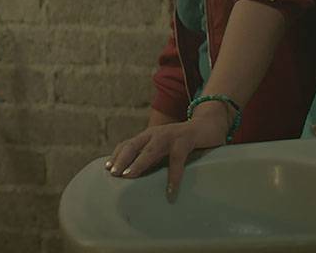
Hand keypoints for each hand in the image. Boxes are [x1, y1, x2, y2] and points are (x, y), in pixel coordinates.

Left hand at [106, 105, 229, 200]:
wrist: (208, 124)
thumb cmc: (183, 140)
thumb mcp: (165, 146)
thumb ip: (153, 155)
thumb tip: (139, 173)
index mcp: (148, 136)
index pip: (127, 144)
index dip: (116, 155)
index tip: (107, 168)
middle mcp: (155, 134)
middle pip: (132, 145)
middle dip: (121, 159)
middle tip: (113, 173)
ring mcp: (169, 135)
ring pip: (150, 150)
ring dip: (138, 163)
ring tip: (129, 176)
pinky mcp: (185, 140)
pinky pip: (177, 159)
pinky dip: (173, 176)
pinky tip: (170, 191)